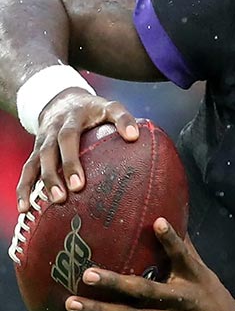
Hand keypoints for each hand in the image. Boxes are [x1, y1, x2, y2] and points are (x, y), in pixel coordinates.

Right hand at [18, 89, 140, 211]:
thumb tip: (135, 136)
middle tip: (78, 187)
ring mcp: (44, 140)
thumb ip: (122, 118)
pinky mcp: (35, 152)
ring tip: (58, 200)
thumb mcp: (108, 107)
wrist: (59, 102)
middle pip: (60, 144)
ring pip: (41, 159)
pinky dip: (24, 189)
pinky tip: (26, 208)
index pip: (90, 121)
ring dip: (47, 180)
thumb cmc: (92, 111)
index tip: (129, 139)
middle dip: (68, 165)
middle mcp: (58, 126)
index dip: (107, 128)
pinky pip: (27, 171)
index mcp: (77, 116)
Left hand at [63, 218, 234, 310]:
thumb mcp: (205, 276)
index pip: (183, 256)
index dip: (171, 240)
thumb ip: (184, 253)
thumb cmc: (215, 302)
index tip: (158, 223)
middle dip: (115, 282)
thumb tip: (166, 221)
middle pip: (144, 290)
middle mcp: (178, 299)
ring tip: (72, 303)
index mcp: (194, 279)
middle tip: (88, 273)